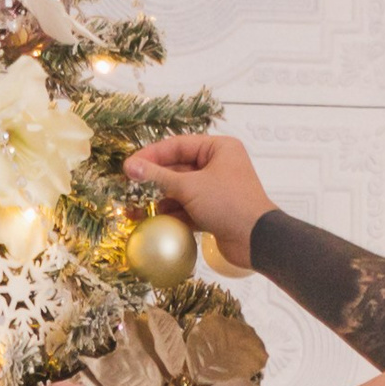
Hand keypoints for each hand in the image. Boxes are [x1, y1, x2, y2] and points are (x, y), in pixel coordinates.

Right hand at [126, 133, 271, 266]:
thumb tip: (131, 167)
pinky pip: (187, 208)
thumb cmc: (228, 204)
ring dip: (160, 200)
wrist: (256, 240)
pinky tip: (153, 221)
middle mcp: (218, 165)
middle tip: (129, 188)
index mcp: (218, 148)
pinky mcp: (213, 211)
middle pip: (178, 168)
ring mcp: (215, 190)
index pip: (178, 145)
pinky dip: (172, 214)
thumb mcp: (190, 186)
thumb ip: (158, 176)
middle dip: (154, 181)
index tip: (129, 166)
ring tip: (135, 209)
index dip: (151, 155)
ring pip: (181, 191)